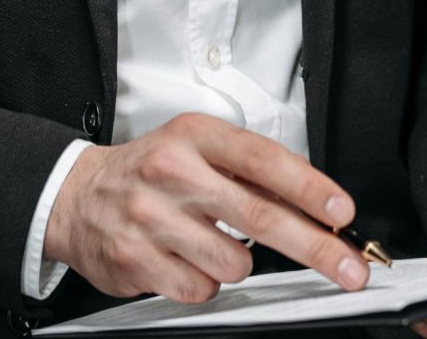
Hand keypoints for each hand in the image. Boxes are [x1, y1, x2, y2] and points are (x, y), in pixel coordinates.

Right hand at [43, 112, 370, 303]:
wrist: (77, 197)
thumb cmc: (148, 171)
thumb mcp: (196, 148)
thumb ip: (249, 169)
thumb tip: (312, 200)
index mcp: (193, 136)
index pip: (262, 160)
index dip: (308, 187)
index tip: (341, 212)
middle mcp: (172, 173)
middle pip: (260, 217)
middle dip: (316, 248)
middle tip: (349, 268)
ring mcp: (151, 218)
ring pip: (234, 264)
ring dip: (235, 263)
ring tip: (208, 243)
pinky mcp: (136, 259)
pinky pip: (201, 289)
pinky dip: (203, 282)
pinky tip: (183, 259)